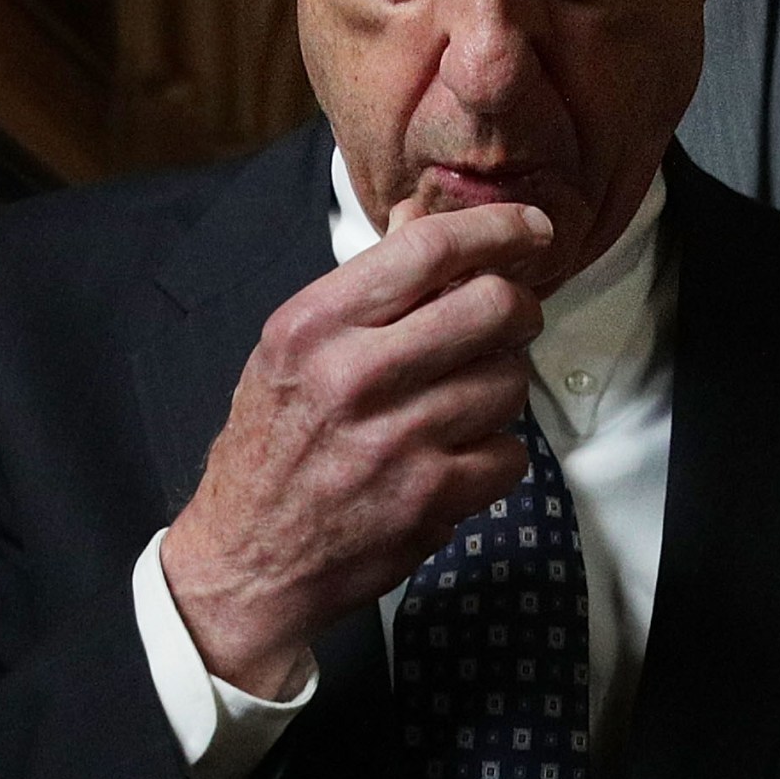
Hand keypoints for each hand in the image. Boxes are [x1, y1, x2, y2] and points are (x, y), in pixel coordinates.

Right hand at [162, 198, 551, 695]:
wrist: (249, 561)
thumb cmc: (274, 444)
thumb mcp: (295, 350)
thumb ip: (367, 284)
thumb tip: (425, 217)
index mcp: (314, 327)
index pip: (428, 250)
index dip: (497, 230)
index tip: (531, 229)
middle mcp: (354, 377)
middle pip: (494, 307)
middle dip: (519, 308)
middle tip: (510, 320)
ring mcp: (398, 441)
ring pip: (511, 381)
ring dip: (501, 387)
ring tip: (460, 402)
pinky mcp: (432, 499)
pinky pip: (513, 452)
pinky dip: (496, 454)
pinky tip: (456, 456)